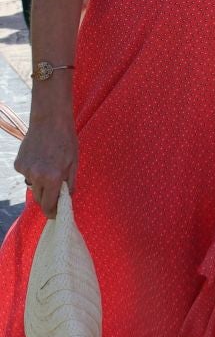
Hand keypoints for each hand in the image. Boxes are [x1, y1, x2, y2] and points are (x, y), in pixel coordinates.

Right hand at [14, 100, 76, 216]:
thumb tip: (67, 199)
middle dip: (47, 201)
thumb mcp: (74, 162)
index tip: (55, 215)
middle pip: (39, 199)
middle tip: (55, 198)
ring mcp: (25, 170)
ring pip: (33, 186)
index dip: (52, 212)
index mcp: (53, 177)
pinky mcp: (18, 164)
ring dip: (41, 185)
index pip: (50, 204)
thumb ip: (70, 183)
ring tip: (50, 169)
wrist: (49, 120)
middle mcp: (36, 176)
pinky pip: (27, 175)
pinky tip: (40, 160)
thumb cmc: (66, 140)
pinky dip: (34, 172)